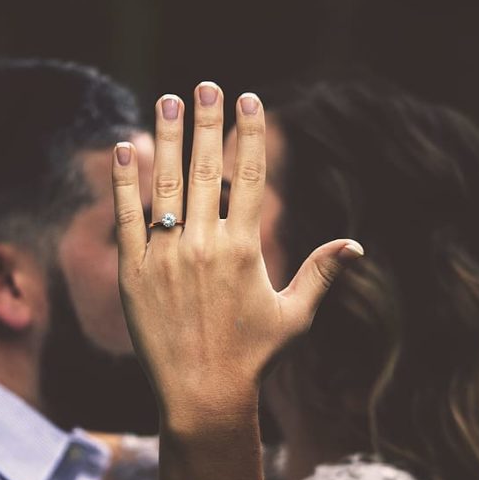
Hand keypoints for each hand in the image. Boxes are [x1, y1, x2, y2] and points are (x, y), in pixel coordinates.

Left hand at [111, 82, 362, 428]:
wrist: (202, 394)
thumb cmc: (253, 357)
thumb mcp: (295, 316)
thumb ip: (321, 274)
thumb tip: (355, 245)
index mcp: (244, 249)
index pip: (249, 177)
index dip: (249, 134)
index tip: (248, 100)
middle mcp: (205, 244)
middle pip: (205, 168)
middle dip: (206, 121)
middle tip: (204, 85)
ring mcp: (165, 257)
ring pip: (165, 184)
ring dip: (165, 137)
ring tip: (166, 100)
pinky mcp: (133, 273)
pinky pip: (127, 218)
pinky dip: (124, 182)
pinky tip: (123, 149)